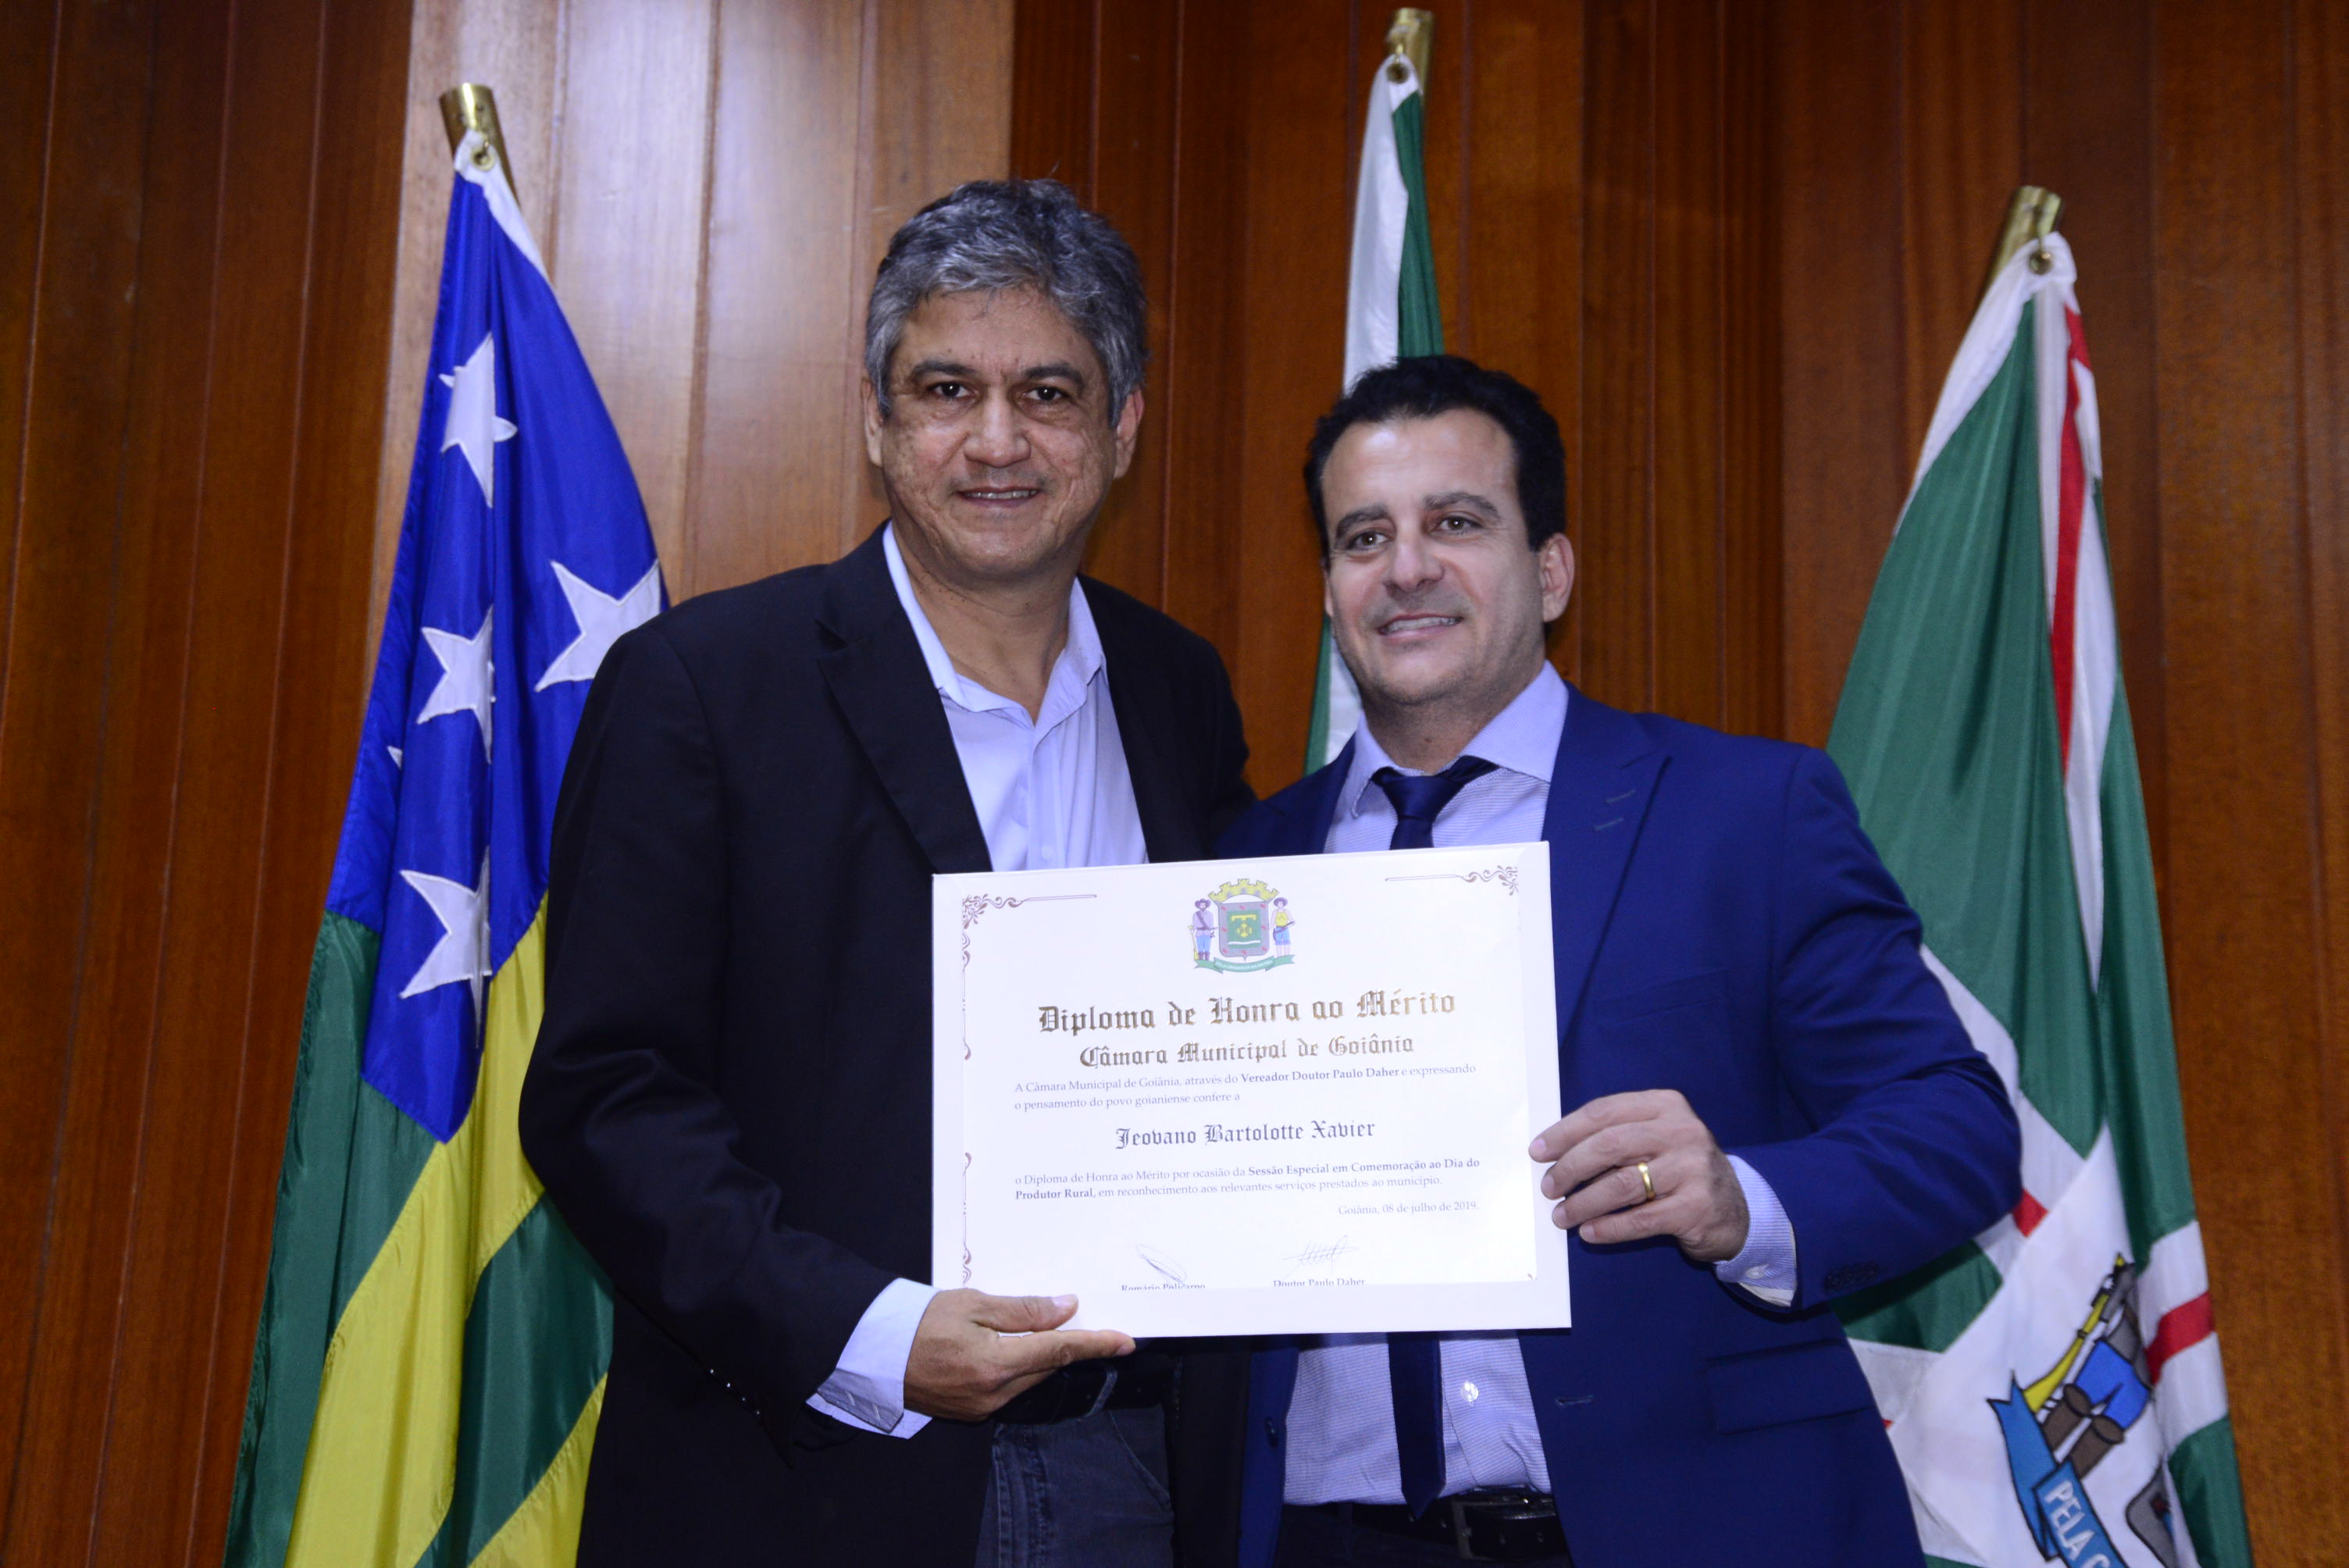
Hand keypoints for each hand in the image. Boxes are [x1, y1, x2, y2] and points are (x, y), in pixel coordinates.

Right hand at [903, 1289, 1133, 1420]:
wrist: (872, 1351)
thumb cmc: (918, 1321)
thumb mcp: (973, 1304)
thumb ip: (1024, 1310)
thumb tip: (1067, 1309)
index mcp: (996, 1364)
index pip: (1059, 1351)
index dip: (1096, 1344)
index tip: (1126, 1341)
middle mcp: (993, 1394)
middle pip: (1047, 1367)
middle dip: (1068, 1346)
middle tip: (1086, 1322)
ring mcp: (981, 1409)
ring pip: (1030, 1380)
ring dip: (1042, 1357)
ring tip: (1045, 1329)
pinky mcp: (970, 1413)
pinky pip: (1009, 1390)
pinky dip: (1019, 1369)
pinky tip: (1014, 1349)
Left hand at [1528, 1089, 1748, 1262]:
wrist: (1736, 1209)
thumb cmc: (1680, 1170)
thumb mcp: (1656, 1138)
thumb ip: (1617, 1135)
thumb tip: (1555, 1152)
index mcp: (1666, 1106)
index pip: (1604, 1111)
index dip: (1565, 1132)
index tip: (1538, 1151)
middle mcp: (1682, 1131)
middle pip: (1609, 1144)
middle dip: (1570, 1167)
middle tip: (1549, 1187)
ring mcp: (1692, 1169)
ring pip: (1621, 1184)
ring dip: (1583, 1202)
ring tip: (1562, 1216)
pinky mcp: (1696, 1207)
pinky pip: (1640, 1219)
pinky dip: (1609, 1227)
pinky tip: (1590, 1232)